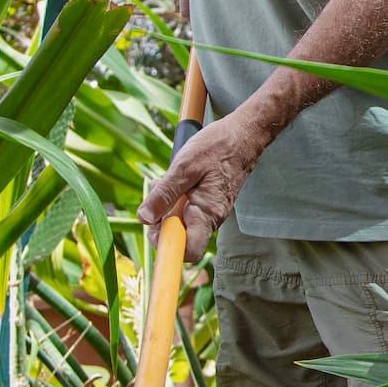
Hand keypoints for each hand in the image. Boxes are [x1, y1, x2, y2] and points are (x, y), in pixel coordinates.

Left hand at [137, 111, 265, 261]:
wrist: (244, 135)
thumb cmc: (218, 147)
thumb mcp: (184, 167)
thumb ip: (164, 194)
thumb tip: (144, 217)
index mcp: (207, 214)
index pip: (189, 251)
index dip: (168, 247)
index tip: (154, 230)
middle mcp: (212, 218)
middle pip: (182, 238)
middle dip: (163, 223)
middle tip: (156, 198)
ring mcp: (212, 211)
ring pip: (184, 223)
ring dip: (169, 209)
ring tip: (168, 182)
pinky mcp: (210, 203)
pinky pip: (189, 210)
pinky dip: (178, 200)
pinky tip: (178, 180)